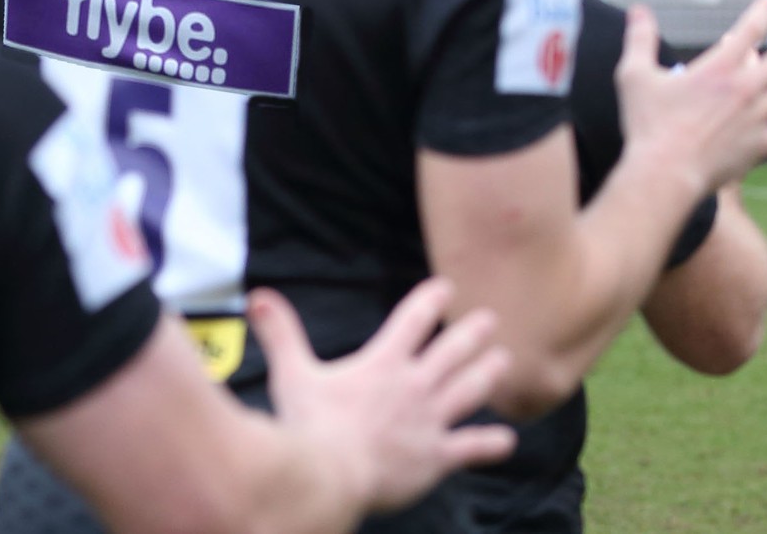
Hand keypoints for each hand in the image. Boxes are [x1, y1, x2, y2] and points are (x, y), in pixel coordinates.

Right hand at [249, 277, 516, 513]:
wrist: (328, 477)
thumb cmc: (308, 428)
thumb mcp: (292, 374)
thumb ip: (282, 334)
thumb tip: (259, 297)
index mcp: (384, 363)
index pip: (414, 319)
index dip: (431, 300)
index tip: (446, 288)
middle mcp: (415, 386)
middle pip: (453, 350)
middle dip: (473, 332)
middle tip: (490, 320)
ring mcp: (429, 421)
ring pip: (470, 390)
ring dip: (487, 373)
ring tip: (502, 360)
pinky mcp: (436, 456)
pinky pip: (471, 447)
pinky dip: (491, 444)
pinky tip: (507, 441)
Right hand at [616, 0, 766, 193]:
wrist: (665, 173)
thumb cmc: (647, 125)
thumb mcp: (635, 75)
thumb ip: (639, 39)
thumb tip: (637, 9)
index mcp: (718, 69)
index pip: (748, 30)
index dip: (764, 11)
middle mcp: (744, 89)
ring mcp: (757, 118)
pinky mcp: (760, 146)